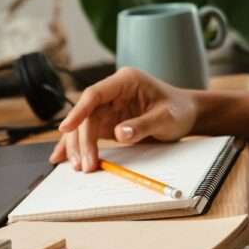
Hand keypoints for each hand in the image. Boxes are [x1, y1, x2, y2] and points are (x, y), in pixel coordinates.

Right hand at [48, 67, 196, 171]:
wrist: (186, 115)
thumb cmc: (179, 111)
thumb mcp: (167, 118)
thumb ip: (144, 125)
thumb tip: (119, 133)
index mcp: (126, 81)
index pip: (95, 94)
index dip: (78, 111)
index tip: (65, 128)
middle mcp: (113, 92)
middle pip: (87, 115)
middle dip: (82, 140)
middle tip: (86, 164)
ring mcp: (108, 107)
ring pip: (83, 125)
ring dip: (78, 146)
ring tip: (80, 167)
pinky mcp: (108, 121)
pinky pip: (87, 132)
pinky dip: (77, 145)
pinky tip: (61, 156)